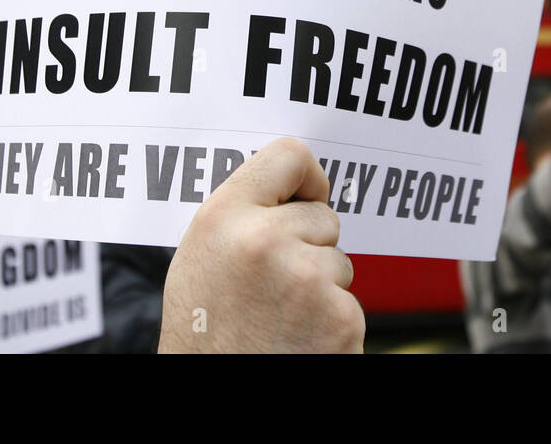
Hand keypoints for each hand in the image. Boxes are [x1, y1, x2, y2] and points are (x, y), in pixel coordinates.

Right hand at [158, 138, 364, 353]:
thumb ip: (241, 215)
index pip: (288, 156)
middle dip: (308, 245)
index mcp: (225, 218)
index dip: (304, 177)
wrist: (214, 395)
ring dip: (320, 286)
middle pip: (322, 214)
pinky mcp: (339, 317)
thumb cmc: (204, 332)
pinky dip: (331, 321)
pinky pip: (349, 301)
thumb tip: (289, 187)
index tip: (305, 194)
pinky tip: (297, 339)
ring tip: (278, 317)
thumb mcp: (202, 256)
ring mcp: (307, 279)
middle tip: (269, 285)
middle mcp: (265, 240)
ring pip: (339, 260)